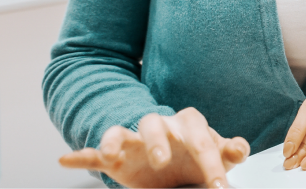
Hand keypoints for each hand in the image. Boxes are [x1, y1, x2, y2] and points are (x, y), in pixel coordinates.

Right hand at [58, 107, 248, 188]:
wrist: (172, 162)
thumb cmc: (194, 156)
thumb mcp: (214, 156)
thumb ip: (228, 151)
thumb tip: (240, 147)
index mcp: (188, 125)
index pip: (199, 136)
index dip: (211, 160)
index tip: (219, 187)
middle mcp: (159, 127)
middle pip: (154, 124)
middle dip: (156, 141)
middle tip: (162, 162)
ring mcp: (134, 141)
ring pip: (121, 133)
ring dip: (115, 142)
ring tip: (111, 154)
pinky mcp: (115, 158)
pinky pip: (94, 153)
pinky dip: (80, 156)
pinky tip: (65, 160)